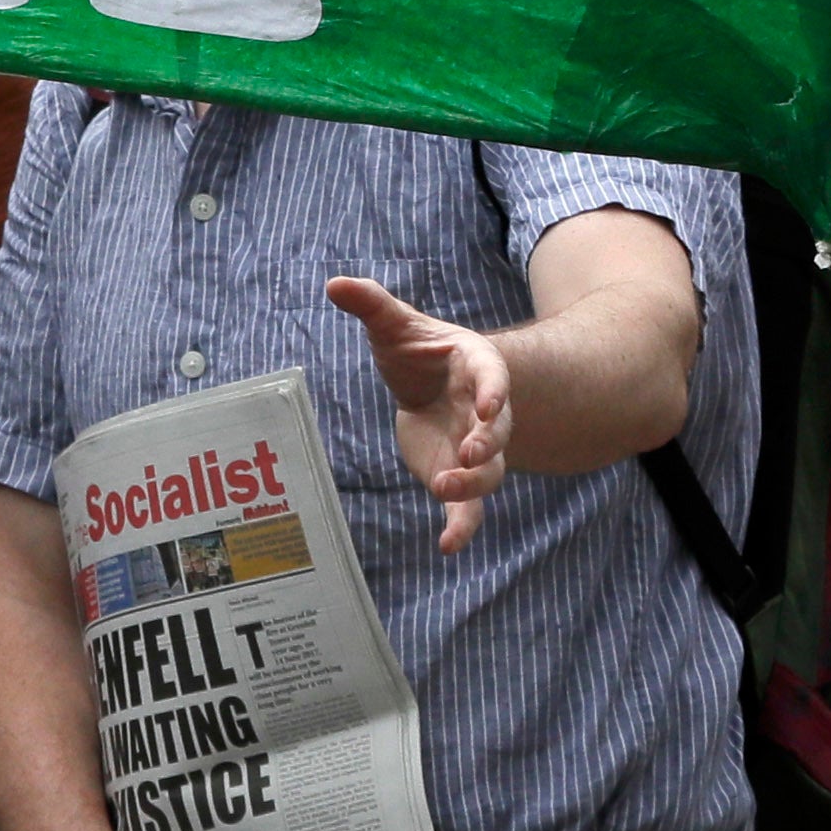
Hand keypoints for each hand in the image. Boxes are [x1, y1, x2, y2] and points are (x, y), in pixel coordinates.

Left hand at [323, 278, 514, 552]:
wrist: (428, 384)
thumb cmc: (417, 351)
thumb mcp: (394, 326)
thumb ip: (371, 304)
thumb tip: (335, 283)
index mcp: (476, 368)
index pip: (491, 378)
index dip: (493, 392)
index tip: (488, 405)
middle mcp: (483, 412)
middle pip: (496, 432)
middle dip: (486, 444)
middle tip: (468, 454)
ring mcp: (473, 447)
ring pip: (487, 474)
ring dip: (472, 485)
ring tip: (442, 488)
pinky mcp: (456, 475)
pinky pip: (468, 508)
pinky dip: (462, 528)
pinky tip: (447, 548)